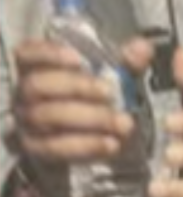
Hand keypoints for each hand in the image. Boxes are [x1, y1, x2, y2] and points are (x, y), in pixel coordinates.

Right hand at [10, 38, 152, 196]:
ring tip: (124, 123)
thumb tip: (143, 47)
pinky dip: (86, 146)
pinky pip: (56, 148)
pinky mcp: (35, 149)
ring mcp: (27, 121)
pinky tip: (112, 144)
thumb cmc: (96, 90)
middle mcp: (26, 92)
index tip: (79, 59)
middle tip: (110, 93)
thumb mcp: (114, 72)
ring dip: (90, 120)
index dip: (50, 53)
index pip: (29, 52)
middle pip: (41, 85)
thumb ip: (127, 59)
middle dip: (78, 87)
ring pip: (50, 118)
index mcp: (38, 65)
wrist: (85, 133)